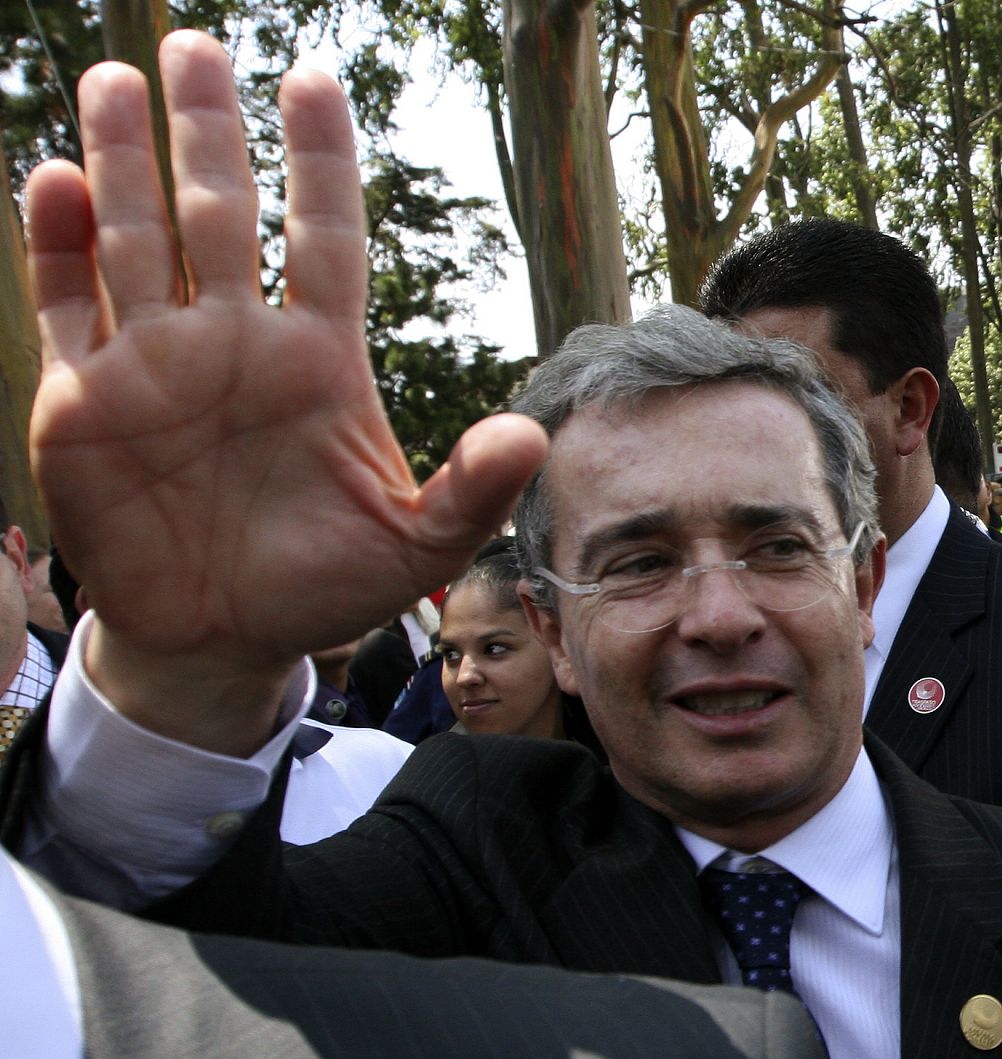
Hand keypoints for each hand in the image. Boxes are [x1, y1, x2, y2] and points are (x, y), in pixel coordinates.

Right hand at [25, 32, 545, 748]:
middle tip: (195, 45)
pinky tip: (55, 180)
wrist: (222, 641)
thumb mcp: (414, 546)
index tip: (313, 80)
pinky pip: (67, 305)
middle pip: (219, 212)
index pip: (322, 235)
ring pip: (136, 237)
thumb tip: (531, 435)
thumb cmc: (323, 588)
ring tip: (116, 78)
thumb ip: (470, 491)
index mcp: (318, 358)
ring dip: (124, 161)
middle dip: (208, 131)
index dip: (318, 160)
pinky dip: (55, 247)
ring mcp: (155, 363)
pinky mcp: (84, 400)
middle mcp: (235, 341)